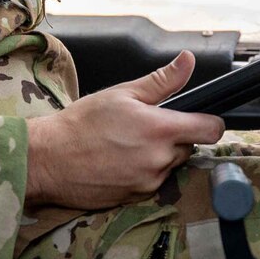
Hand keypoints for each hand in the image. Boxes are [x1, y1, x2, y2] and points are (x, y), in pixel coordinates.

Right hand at [23, 51, 224, 210]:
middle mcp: (159, 159)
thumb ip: (162, 81)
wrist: (48, 159)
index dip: (211, 122)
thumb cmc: (81, 123)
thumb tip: (188, 60)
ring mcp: (149, 182)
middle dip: (175, 138)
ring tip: (128, 145)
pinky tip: (120, 162)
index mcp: (160, 129)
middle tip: (144, 128)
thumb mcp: (122, 93)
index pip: (211, 130)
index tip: (201, 119)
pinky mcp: (136, 198)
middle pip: (189, 147)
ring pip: (170, 165)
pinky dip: (144, 172)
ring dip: (159, 156)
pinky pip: (153, 182)